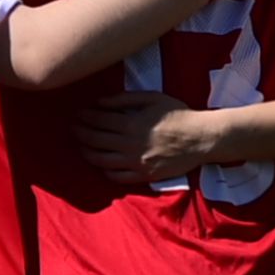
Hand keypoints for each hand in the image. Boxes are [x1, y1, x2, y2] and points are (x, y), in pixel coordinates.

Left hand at [74, 90, 219, 184]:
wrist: (201, 138)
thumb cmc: (178, 114)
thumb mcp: (153, 98)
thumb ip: (124, 99)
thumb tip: (99, 102)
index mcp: (130, 123)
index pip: (97, 120)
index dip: (83, 117)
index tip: (77, 114)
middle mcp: (129, 144)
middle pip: (94, 139)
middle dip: (79, 132)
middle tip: (72, 128)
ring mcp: (134, 162)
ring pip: (99, 159)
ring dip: (85, 151)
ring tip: (80, 145)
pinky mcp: (142, 175)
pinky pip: (115, 177)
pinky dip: (103, 170)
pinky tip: (100, 164)